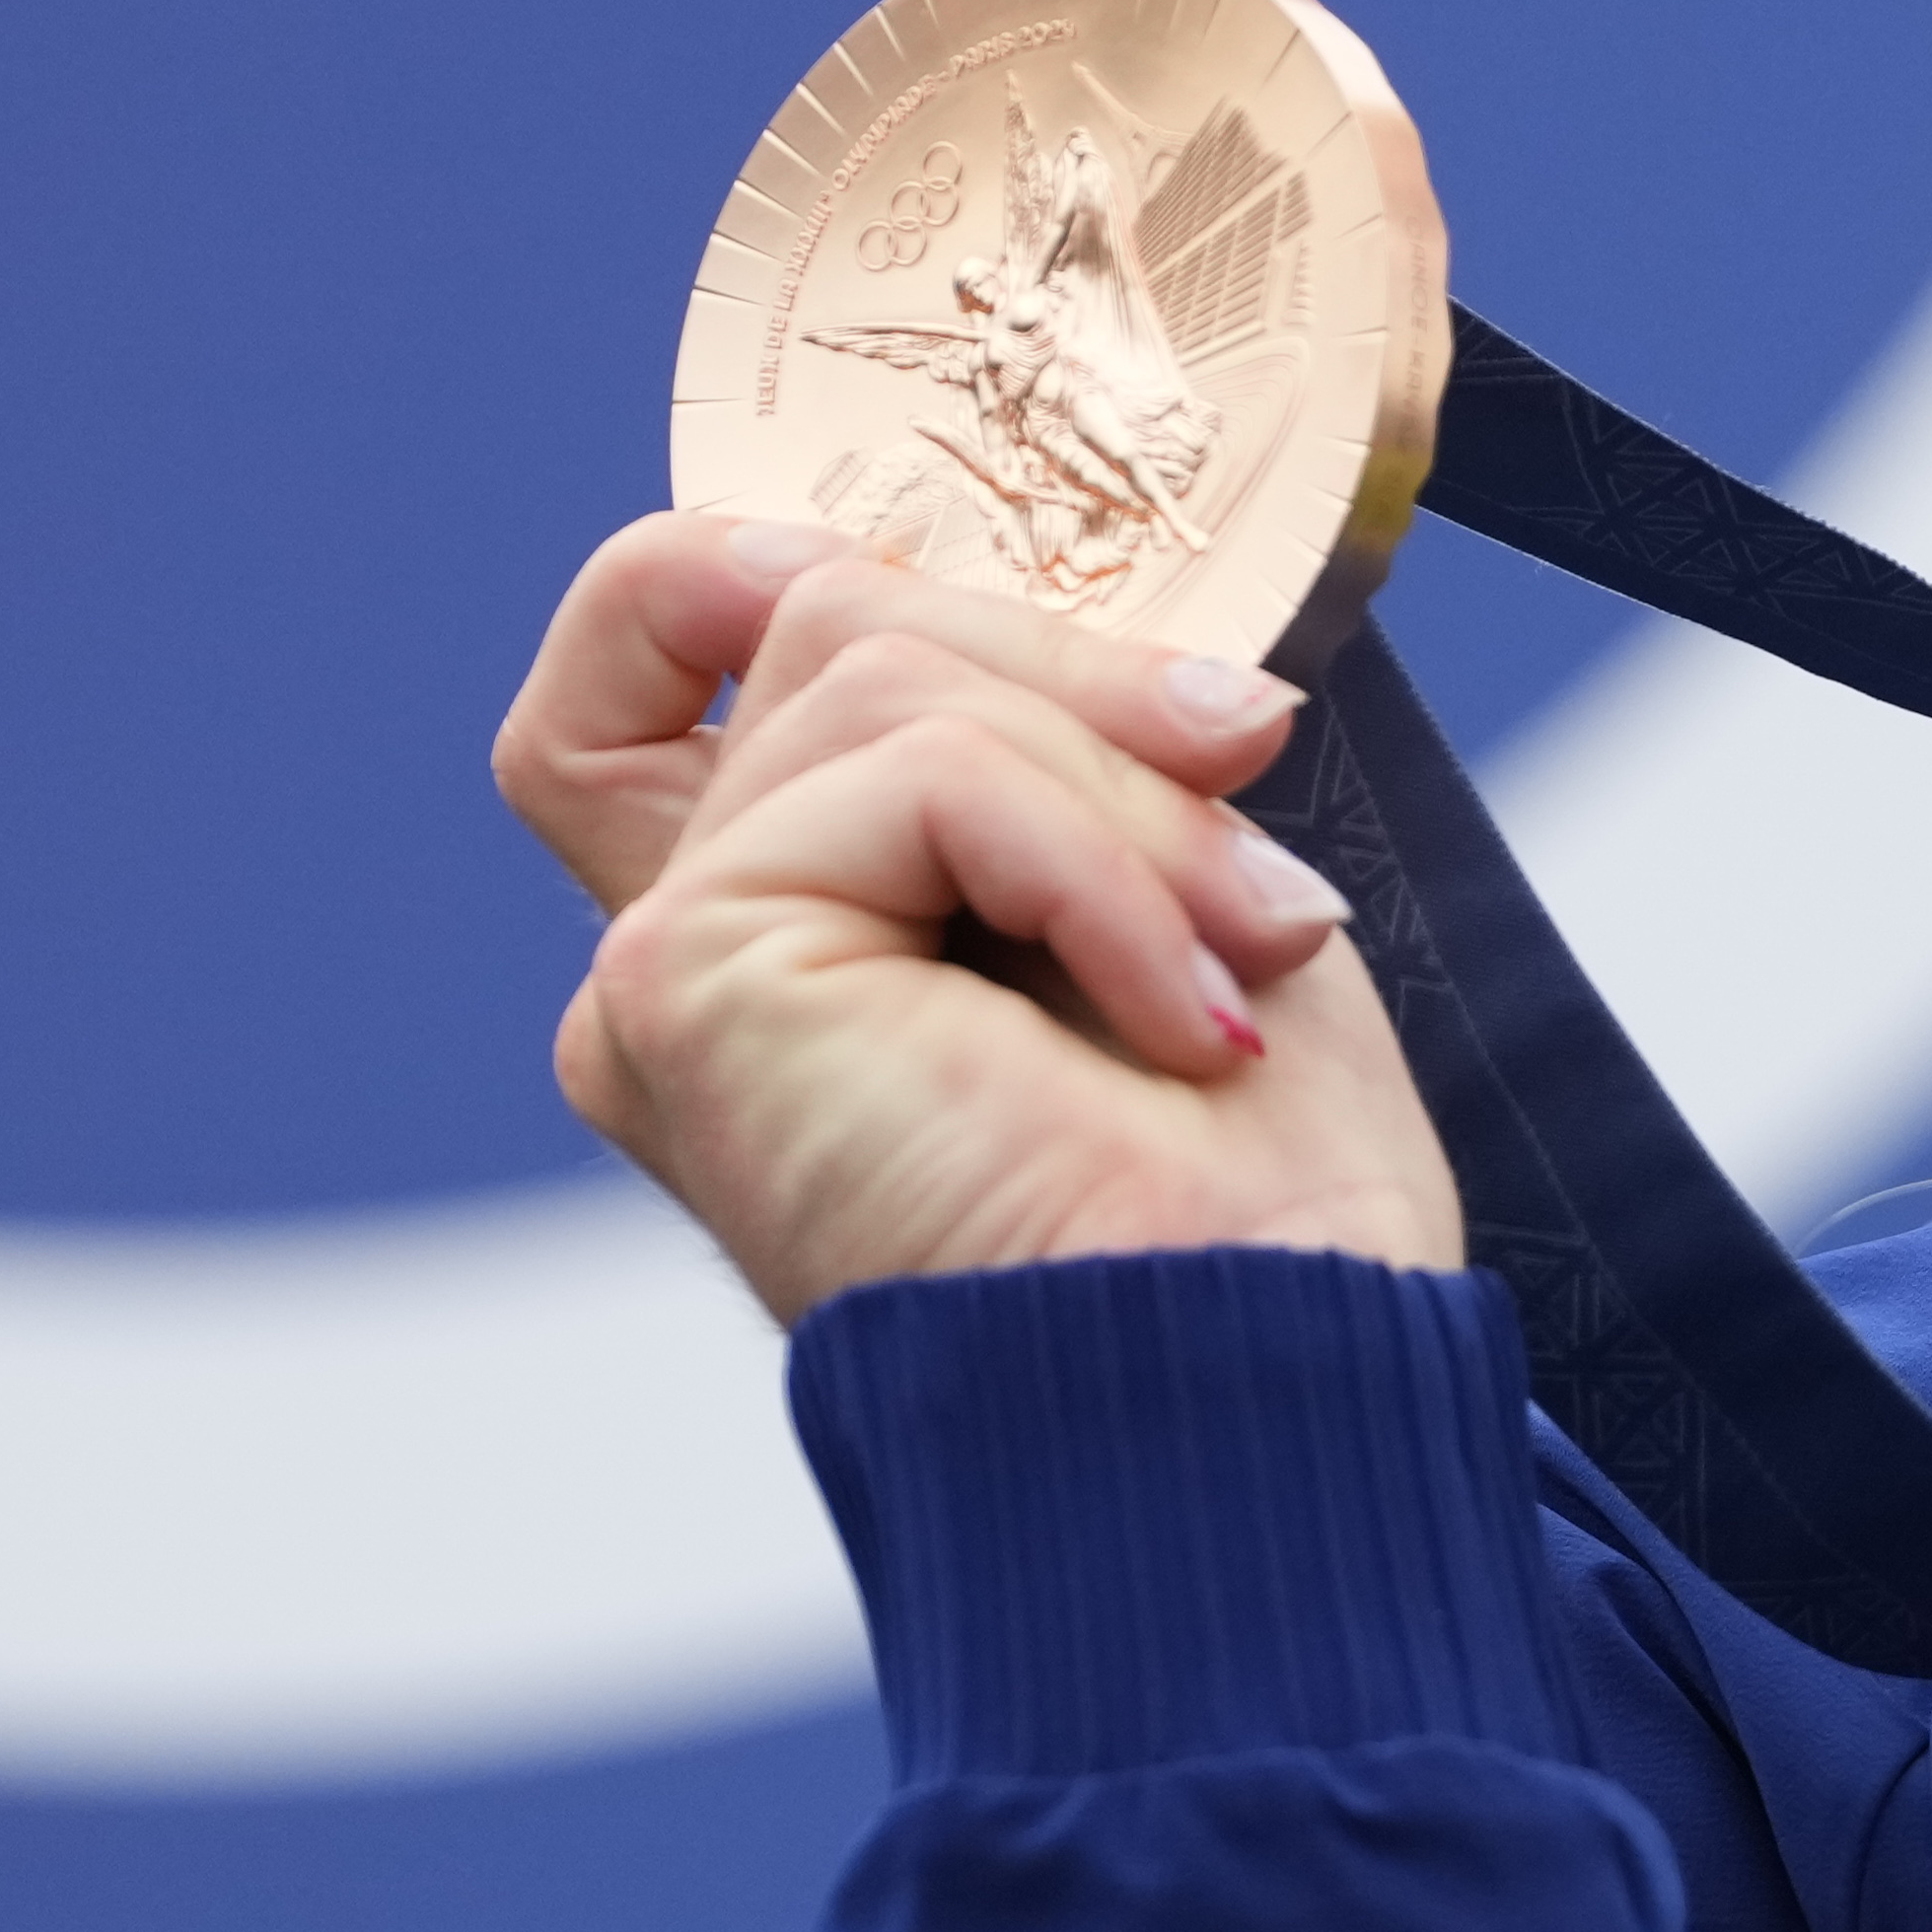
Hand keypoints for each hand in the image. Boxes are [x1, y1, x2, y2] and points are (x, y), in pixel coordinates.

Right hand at [498, 517, 1455, 1320]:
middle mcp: (696, 949)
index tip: (993, 602)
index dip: (767, 558)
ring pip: (881, 669)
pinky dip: (1095, 861)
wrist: (1274, 1374)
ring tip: (1242, 952)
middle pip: (821, 618)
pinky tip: (1180, 1012)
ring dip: (1126, 791)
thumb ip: (1058, 738)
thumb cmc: (1256, 1195)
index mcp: (794, 926)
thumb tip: (1111, 625)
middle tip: (1248, 775)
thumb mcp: (1173, 886)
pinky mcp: (686, 981)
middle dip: (1081, 664)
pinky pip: (917, 770)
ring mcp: (670, 969)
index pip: (657, 645)